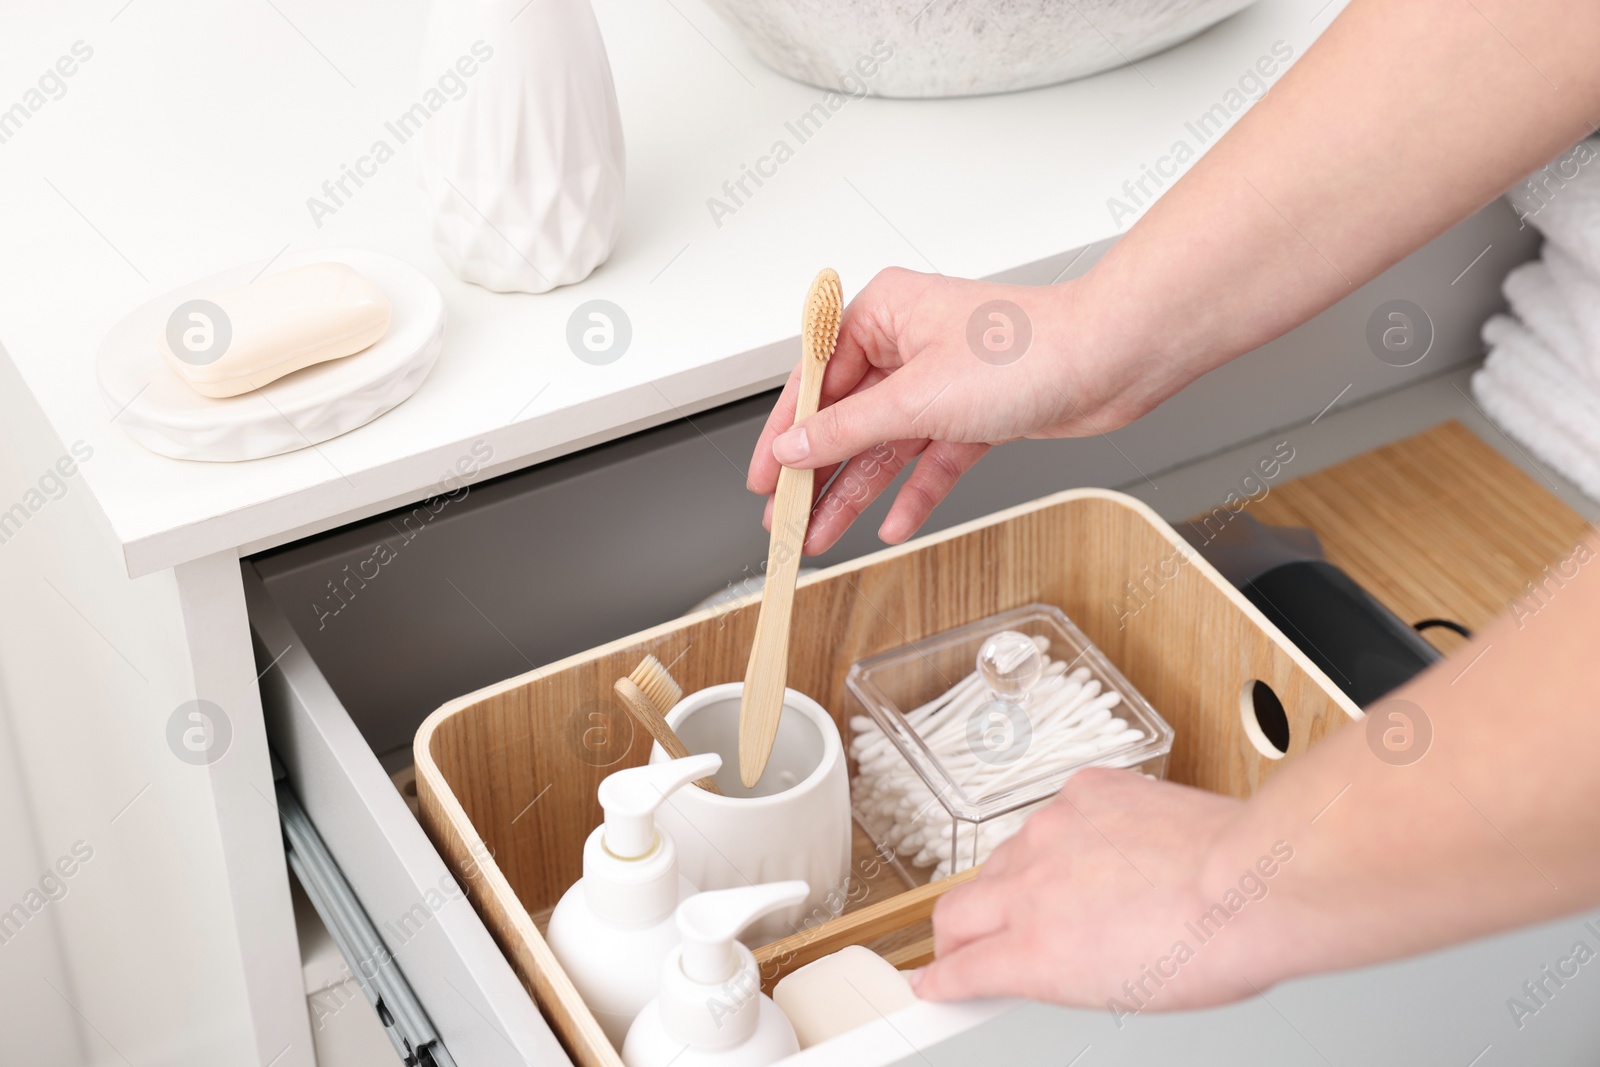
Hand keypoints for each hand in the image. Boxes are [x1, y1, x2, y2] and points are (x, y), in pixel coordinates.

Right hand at [746, 268, 1152, 554]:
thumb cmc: (1027, 349)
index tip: (763, 478)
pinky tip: (890, 525)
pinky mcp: (975, 414)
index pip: (813, 380)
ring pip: (885, 446)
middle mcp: (909, 343)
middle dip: (817, 473)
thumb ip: (846, 430)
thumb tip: (793, 447)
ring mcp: (942, 381)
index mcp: (883, 313)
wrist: (1110, 362)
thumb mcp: (915, 398)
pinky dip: (912, 494)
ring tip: (823, 535)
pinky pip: (929, 460)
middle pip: (846, 418)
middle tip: (786, 518)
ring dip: (856, 493)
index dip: (784, 434)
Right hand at [911, 768, 1270, 1013]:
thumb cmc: (1208, 947)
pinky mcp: (1083, 791)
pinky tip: (1103, 850)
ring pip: (1004, 859)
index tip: (932, 982)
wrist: (1252, 882)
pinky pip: (1053, 814)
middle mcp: (1030, 887)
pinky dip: (1067, 835)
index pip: (956, 969)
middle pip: (954, 911)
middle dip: (956, 936)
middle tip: (971, 947)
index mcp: (1034, 953)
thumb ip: (1055, 976)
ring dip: (1017, 882)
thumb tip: (1032, 968)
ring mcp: (1052, 830)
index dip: (939, 980)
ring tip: (1070, 897)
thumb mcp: (1120, 994)